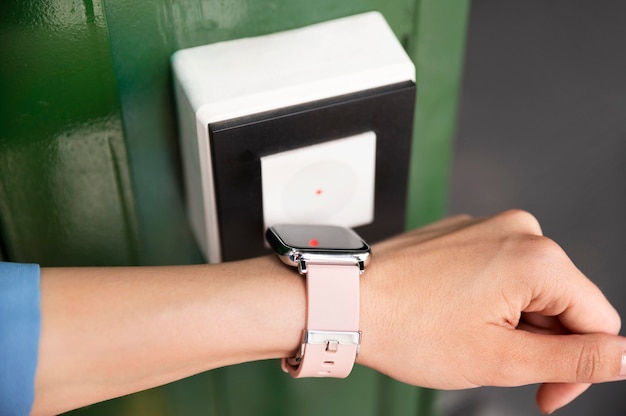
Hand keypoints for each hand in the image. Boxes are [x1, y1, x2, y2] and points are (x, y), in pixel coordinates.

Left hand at [358, 210, 624, 413]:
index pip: (599, 320)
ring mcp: (486, 227)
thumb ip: (575, 359)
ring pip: (530, 289)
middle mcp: (516, 230)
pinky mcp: (462, 234)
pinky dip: (490, 301)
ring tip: (467, 337)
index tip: (547, 393)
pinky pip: (498, 271)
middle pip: (564, 301)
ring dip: (513, 323)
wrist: (347, 302)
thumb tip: (623, 356)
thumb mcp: (502, 359)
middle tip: (495, 365)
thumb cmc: (409, 328)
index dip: (581, 367)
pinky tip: (456, 316)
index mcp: (537, 258)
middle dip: (540, 343)